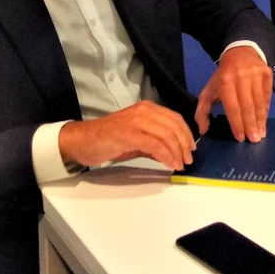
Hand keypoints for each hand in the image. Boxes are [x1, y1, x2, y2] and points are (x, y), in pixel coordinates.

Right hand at [58, 101, 195, 170]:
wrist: (83, 141)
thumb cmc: (109, 140)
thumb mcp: (137, 139)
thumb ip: (155, 143)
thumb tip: (173, 153)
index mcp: (147, 109)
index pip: (175, 118)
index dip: (186, 134)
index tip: (191, 149)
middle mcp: (144, 111)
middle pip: (174, 126)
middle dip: (185, 144)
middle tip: (188, 160)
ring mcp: (136, 121)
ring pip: (167, 135)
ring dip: (177, 152)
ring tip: (180, 165)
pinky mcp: (129, 133)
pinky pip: (155, 144)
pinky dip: (167, 156)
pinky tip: (170, 165)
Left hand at [195, 46, 272, 141]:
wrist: (240, 52)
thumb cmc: (223, 77)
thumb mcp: (209, 91)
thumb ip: (203, 111)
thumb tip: (203, 130)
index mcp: (225, 81)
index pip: (232, 106)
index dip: (237, 124)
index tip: (240, 138)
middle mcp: (241, 76)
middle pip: (247, 106)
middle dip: (250, 125)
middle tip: (254, 140)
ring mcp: (256, 74)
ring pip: (259, 102)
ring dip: (260, 120)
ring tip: (261, 133)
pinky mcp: (267, 73)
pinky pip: (267, 96)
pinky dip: (266, 110)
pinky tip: (264, 120)